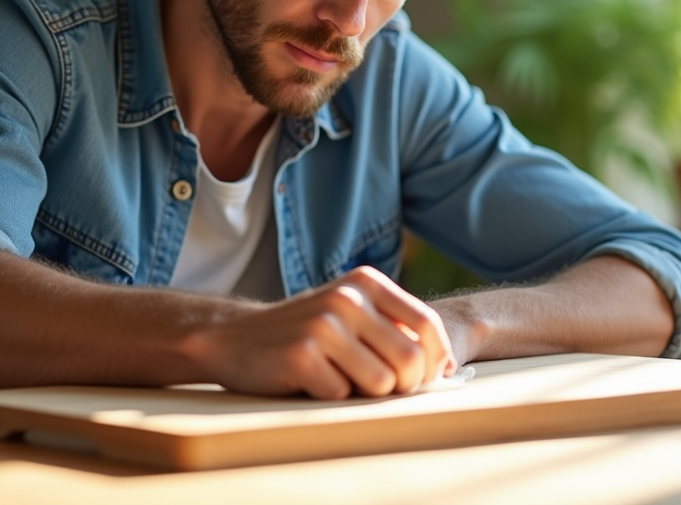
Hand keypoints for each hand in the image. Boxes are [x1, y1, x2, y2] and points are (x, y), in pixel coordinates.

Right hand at [184, 267, 454, 398]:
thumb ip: (393, 327)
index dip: (435, 361)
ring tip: (340, 379)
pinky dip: (330, 398)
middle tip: (381, 389)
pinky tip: (309, 381)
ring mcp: (324, 325)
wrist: (234, 336)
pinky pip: (341, 396)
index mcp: (367, 283)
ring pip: (381, 384)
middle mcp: (349, 298)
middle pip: (411, 361)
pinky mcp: (301, 354)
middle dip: (404, 386)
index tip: (424, 379)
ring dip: (365, 395)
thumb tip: (446, 366)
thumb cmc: (305, 332)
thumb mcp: (351, 312)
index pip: (429, 325)